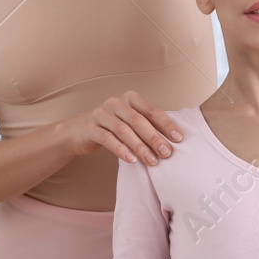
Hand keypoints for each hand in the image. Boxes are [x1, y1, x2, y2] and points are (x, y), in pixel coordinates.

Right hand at [67, 90, 183, 165]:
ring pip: (123, 130)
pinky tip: (131, 160)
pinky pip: (107, 139)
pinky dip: (121, 150)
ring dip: (140, 147)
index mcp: (130, 98)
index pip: (151, 110)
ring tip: (152, 161)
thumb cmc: (113, 127)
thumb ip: (148, 125)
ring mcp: (101, 114)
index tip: (178, 139)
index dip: (166, 124)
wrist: (79, 131)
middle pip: (138, 120)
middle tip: (167, 153)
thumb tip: (174, 140)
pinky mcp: (90, 128)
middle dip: (154, 138)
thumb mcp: (130, 121)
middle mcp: (115, 102)